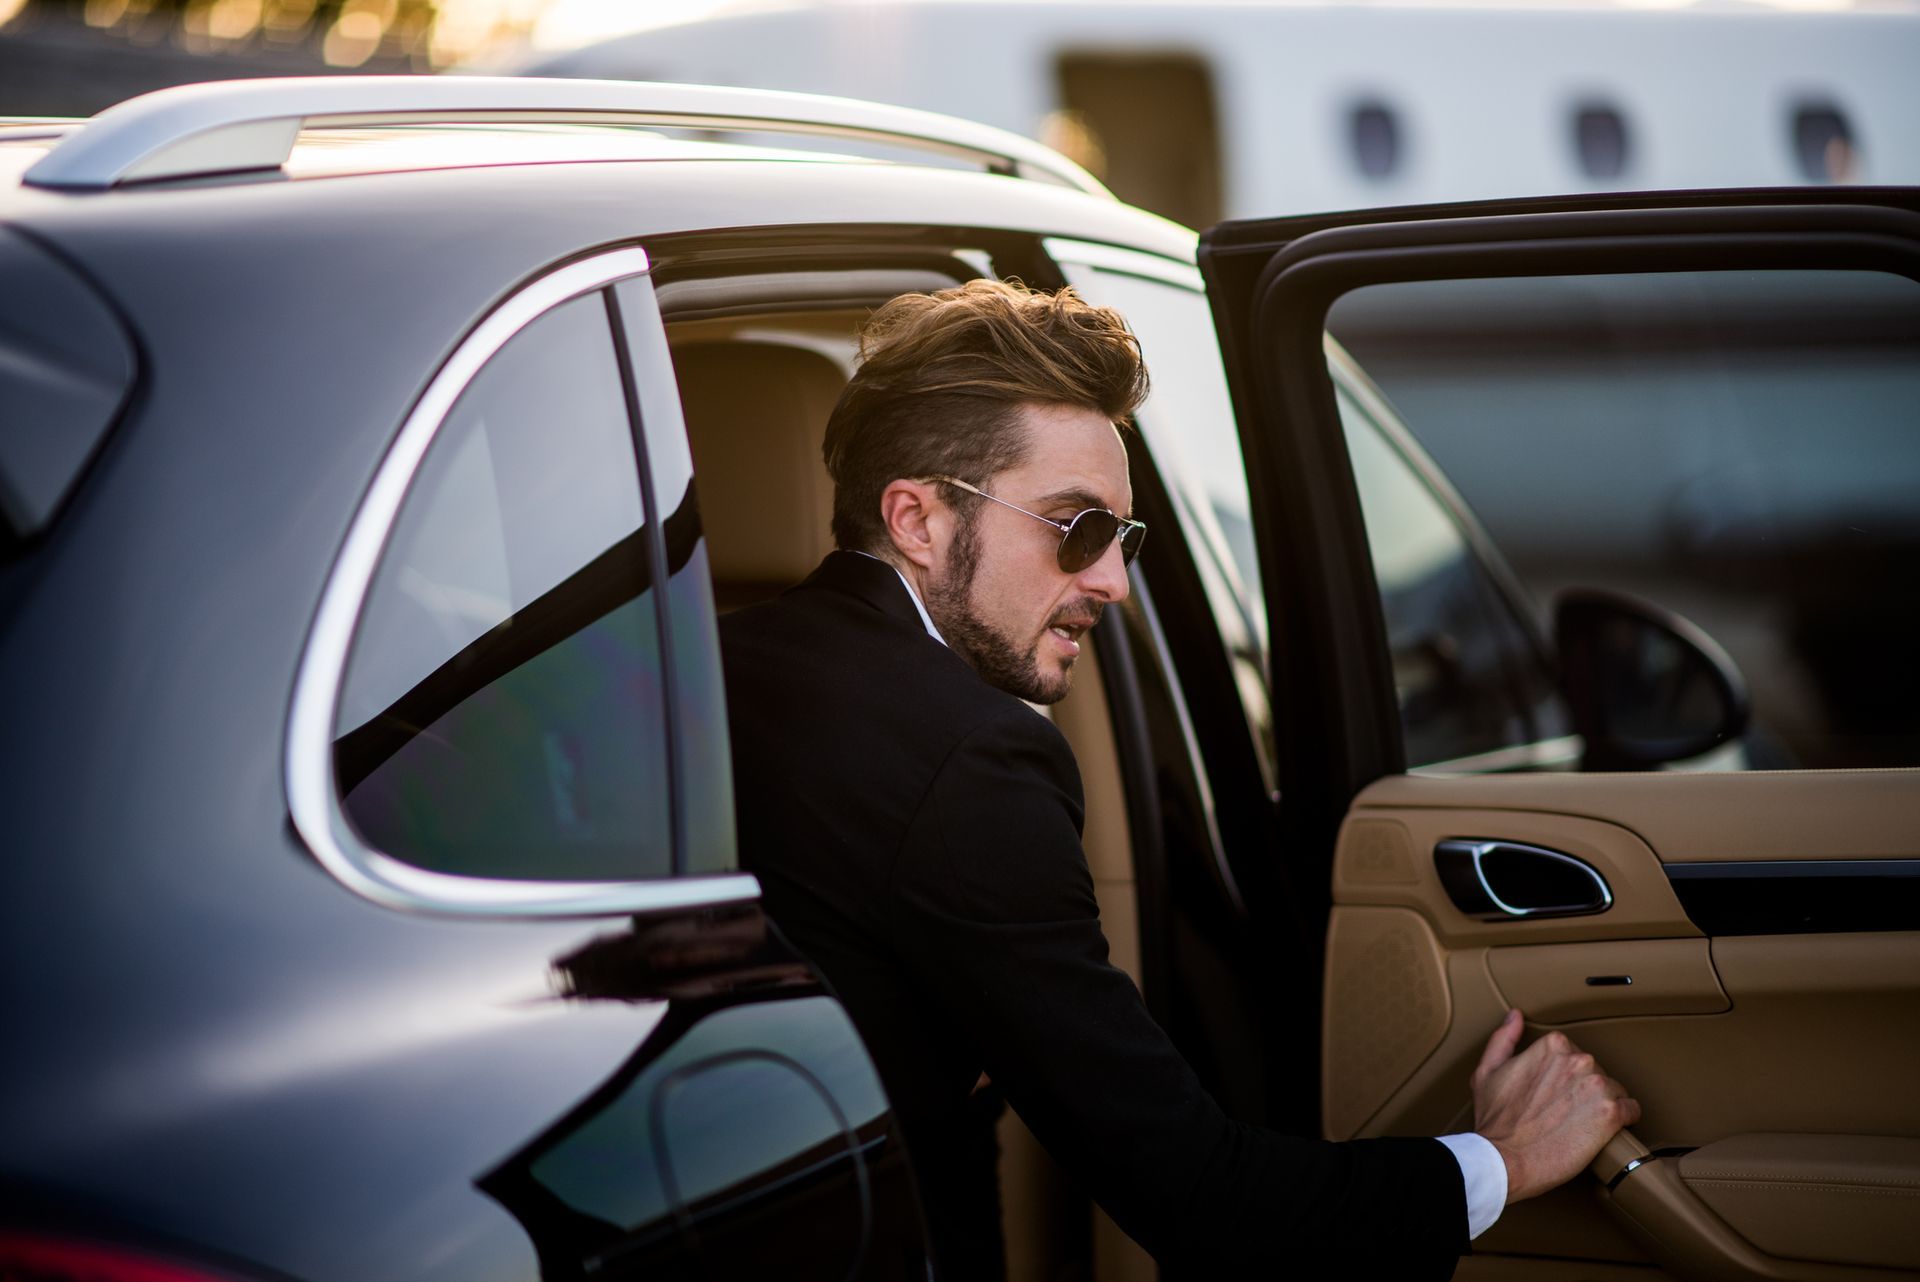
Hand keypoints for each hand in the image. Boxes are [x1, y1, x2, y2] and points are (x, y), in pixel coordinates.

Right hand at [1472, 1008, 1640, 1202]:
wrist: (1505, 1160)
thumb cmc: (1495, 1121)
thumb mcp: (1487, 1071)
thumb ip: (1504, 1038)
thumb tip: (1516, 1017)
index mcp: (1553, 1046)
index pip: (1574, 1056)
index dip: (1565, 1078)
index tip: (1556, 1095)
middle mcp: (1579, 1060)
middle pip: (1596, 1072)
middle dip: (1585, 1091)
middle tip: (1565, 1114)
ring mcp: (1598, 1086)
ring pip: (1614, 1091)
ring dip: (1602, 1106)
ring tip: (1581, 1125)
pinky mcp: (1612, 1115)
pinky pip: (1632, 1110)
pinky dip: (1624, 1120)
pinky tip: (1605, 1131)